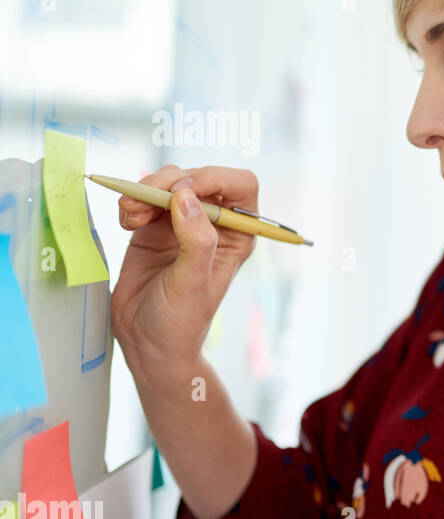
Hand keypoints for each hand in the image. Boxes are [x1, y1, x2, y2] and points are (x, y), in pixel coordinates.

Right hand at [110, 165, 258, 364]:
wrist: (147, 341)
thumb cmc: (181, 320)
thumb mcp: (193, 282)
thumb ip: (195, 240)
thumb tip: (187, 196)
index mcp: (238, 234)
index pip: (241, 184)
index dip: (214, 177)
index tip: (181, 191)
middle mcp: (214, 224)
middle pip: (199, 177)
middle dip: (168, 183)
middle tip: (142, 204)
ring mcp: (183, 222)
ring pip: (169, 182)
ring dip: (146, 191)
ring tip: (130, 219)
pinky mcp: (154, 227)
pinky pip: (145, 197)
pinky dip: (132, 201)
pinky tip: (127, 223)